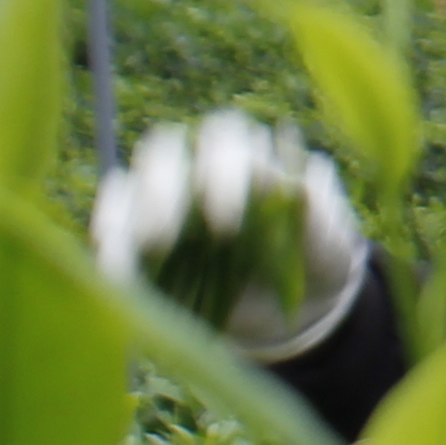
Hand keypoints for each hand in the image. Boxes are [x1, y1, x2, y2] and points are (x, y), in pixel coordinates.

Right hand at [90, 109, 366, 360]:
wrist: (296, 308)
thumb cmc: (316, 260)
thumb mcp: (333, 246)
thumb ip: (321, 218)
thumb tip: (302, 184)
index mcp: (251, 154)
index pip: (226, 136)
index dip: (221, 170)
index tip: (226, 223)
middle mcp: (201, 168)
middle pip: (166, 148)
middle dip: (163, 186)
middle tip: (166, 238)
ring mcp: (167, 201)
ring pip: (132, 181)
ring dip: (129, 213)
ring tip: (138, 259)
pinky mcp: (141, 240)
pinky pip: (115, 229)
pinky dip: (112, 248)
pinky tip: (115, 276)